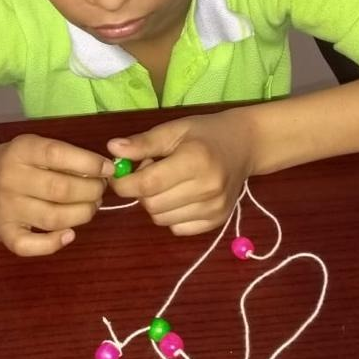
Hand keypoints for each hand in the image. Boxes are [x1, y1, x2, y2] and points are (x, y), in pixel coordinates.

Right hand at [0, 135, 113, 255]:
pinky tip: (69, 234)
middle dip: (91, 192)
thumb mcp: (37, 146)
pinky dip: (54, 243)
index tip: (108, 170)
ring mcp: (5, 208)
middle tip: (100, 191)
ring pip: (53, 218)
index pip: (58, 154)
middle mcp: (10, 179)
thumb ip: (66, 156)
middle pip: (60, 190)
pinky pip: (31, 246)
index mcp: (21, 150)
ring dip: (82, 214)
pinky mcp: (3, 233)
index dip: (89, 163)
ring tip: (90, 207)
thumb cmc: (20, 162)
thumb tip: (105, 171)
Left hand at [107, 110, 252, 235]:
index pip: (148, 184)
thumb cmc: (206, 134)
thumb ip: (143, 143)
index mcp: (195, 160)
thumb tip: (113, 150)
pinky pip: (177, 228)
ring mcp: (215, 208)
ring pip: (162, 219)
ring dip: (156, 203)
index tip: (118, 175)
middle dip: (141, 191)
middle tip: (151, 171)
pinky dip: (171, 215)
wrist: (245, 145)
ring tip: (168, 183)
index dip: (124, 183)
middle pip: (152, 204)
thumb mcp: (174, 129)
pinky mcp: (218, 221)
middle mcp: (208, 188)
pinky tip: (180, 196)